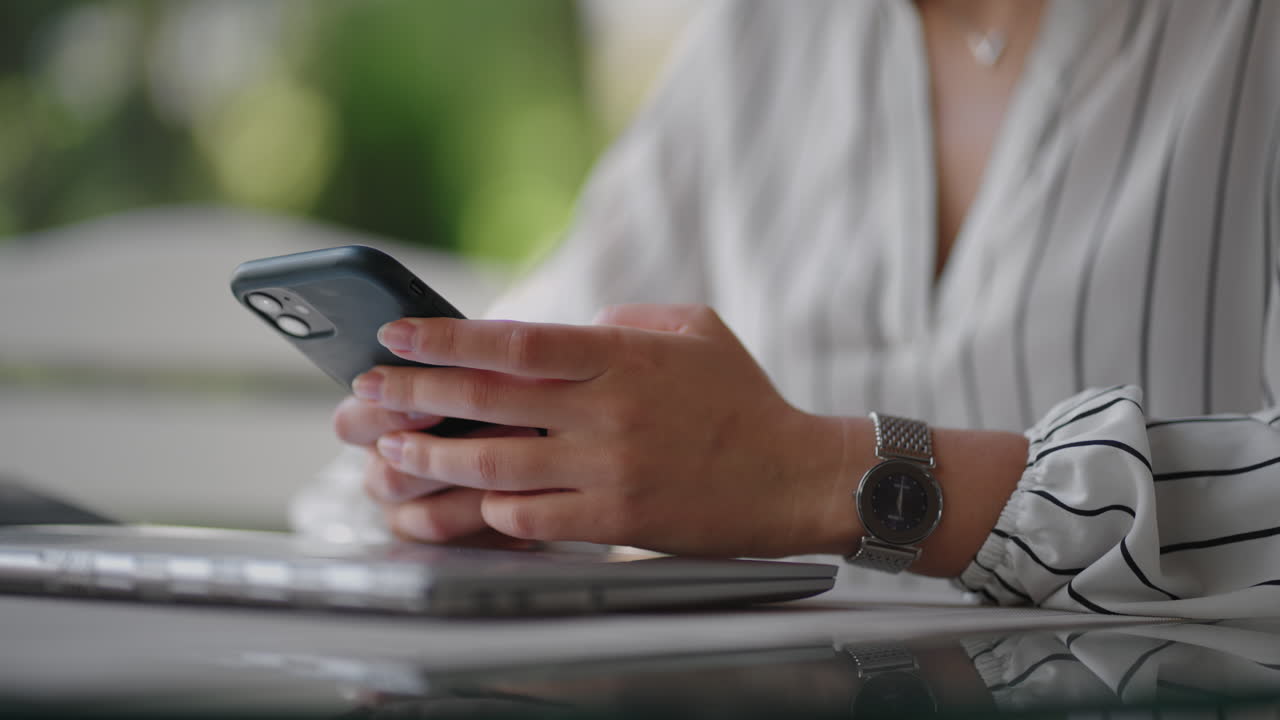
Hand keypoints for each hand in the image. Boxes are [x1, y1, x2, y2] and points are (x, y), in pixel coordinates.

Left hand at [349, 304, 858, 557]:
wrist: (794, 475)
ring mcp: (611, 470)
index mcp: (624, 358)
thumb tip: (566, 326)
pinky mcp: (618, 521)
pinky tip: (462, 504)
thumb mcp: (693, 329)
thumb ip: (623, 320)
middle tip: (364, 394)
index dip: (448, 339)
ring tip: (387, 453)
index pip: (517, 343)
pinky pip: (534, 519)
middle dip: (415, 396)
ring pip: (499, 467)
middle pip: (490, 402)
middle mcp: (610, 412)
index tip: (397, 335)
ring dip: (434, 460)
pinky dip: (491, 511)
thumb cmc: (742, 398)